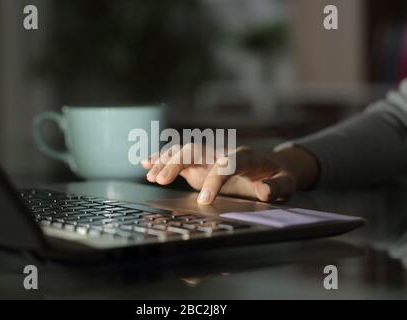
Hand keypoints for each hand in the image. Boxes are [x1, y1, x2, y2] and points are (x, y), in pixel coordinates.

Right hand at [141, 143, 317, 203]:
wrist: (268, 165)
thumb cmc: (277, 176)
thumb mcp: (287, 183)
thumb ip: (278, 186)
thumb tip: (264, 191)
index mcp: (246, 156)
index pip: (227, 163)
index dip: (215, 179)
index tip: (204, 201)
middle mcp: (223, 152)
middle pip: (196, 149)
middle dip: (177, 162)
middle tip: (161, 180)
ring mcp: (209, 155)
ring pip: (183, 150)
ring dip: (165, 161)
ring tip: (151, 175)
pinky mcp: (200, 162)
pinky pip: (179, 157)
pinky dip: (162, 159)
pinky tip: (146, 164)